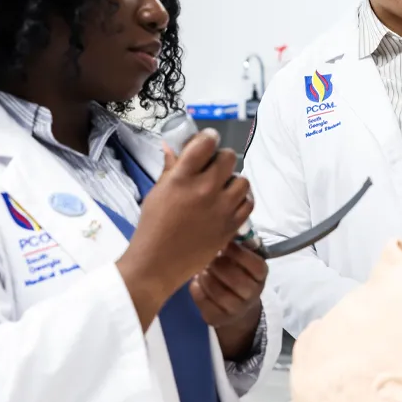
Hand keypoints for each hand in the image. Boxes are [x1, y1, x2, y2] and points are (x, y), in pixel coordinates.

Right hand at [116, 130, 252, 323]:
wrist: (157, 264)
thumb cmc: (152, 227)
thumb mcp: (157, 192)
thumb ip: (170, 168)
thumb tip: (173, 146)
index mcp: (182, 178)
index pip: (205, 142)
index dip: (208, 138)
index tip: (207, 141)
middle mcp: (204, 189)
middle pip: (228, 158)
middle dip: (221, 159)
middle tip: (214, 167)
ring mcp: (220, 208)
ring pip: (242, 180)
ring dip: (233, 181)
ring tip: (223, 188)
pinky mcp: (230, 226)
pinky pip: (248, 203)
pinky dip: (242, 200)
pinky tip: (230, 203)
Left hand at [191, 241, 266, 358]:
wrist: (237, 305)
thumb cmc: (238, 270)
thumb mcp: (245, 256)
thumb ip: (239, 242)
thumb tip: (228, 223)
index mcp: (261, 276)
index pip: (255, 265)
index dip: (238, 253)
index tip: (224, 244)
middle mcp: (252, 295)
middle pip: (234, 279)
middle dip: (217, 264)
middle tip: (208, 256)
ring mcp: (236, 310)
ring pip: (216, 291)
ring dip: (205, 276)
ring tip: (202, 268)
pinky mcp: (217, 319)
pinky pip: (203, 301)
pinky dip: (196, 288)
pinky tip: (197, 281)